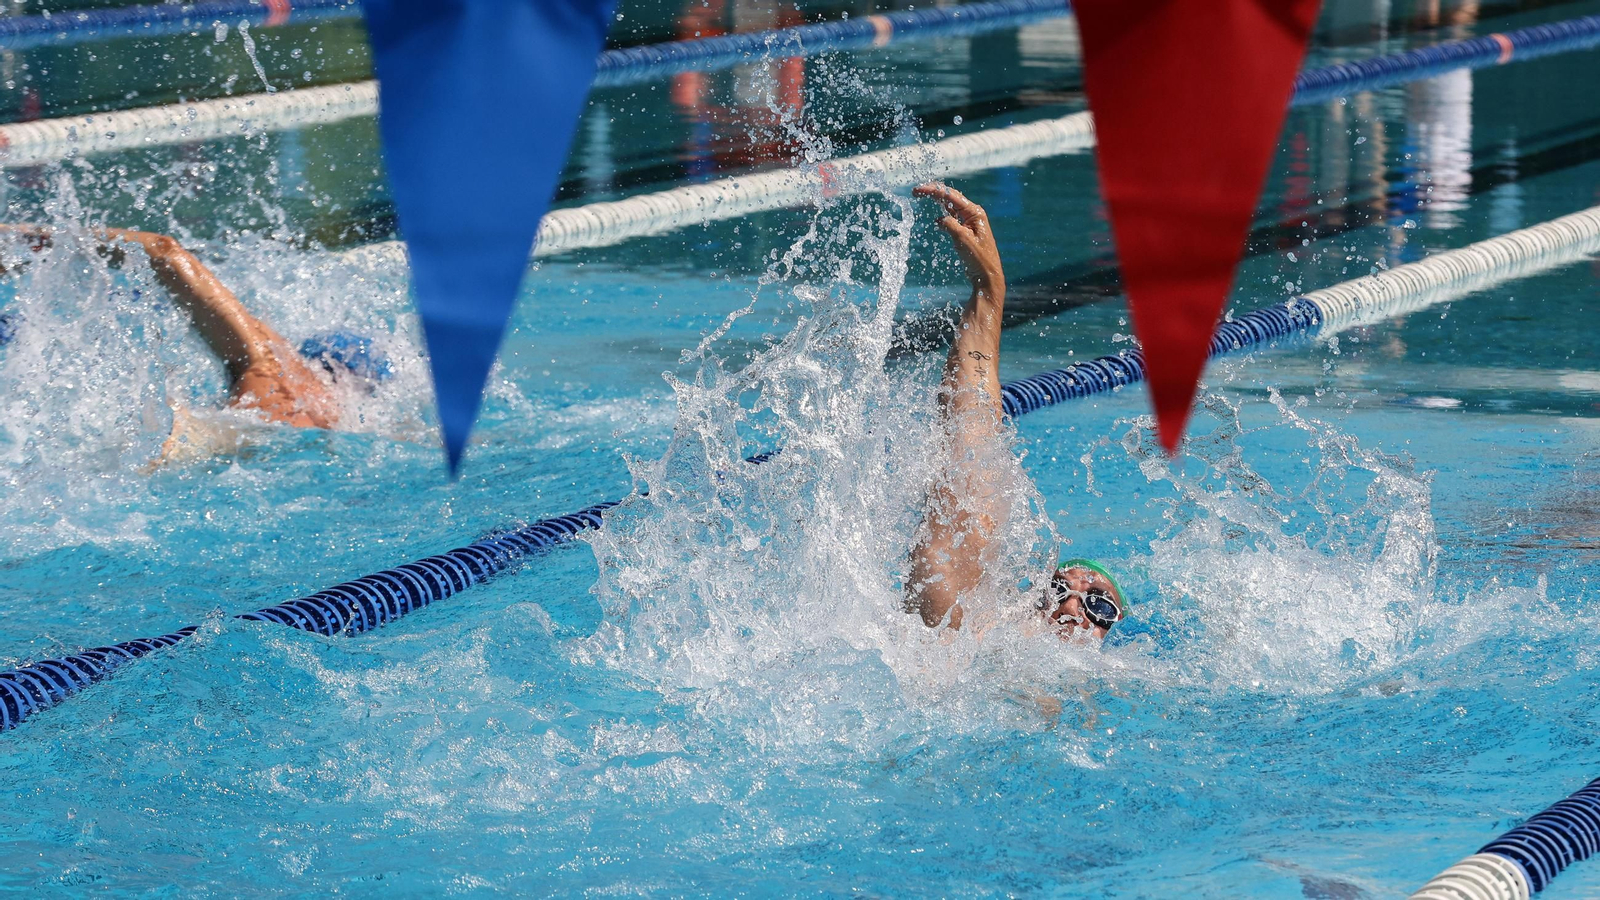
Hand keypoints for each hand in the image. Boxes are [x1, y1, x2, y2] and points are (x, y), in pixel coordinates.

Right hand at [914, 182, 1003, 297]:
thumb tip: (939, 219)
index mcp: (974, 212)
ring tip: (923, 196)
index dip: (933, 191)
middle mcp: (973, 214)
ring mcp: (969, 222)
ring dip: (937, 201)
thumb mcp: (962, 239)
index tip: (918, 190)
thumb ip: (950, 224)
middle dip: (934, 192)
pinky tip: (935, 219)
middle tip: (916, 191)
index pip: (950, 196)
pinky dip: (942, 215)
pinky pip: (952, 219)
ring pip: (950, 207)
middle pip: (950, 197)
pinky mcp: (966, 231)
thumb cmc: (978, 258)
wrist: (987, 275)